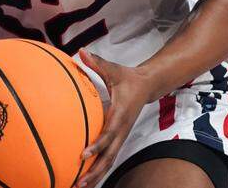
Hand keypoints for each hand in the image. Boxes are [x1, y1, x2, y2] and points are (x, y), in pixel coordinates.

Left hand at [76, 49, 153, 187]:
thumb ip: (97, 63)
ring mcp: (122, 136)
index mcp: (120, 114)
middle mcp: (122, 129)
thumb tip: (82, 52)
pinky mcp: (120, 138)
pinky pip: (109, 156)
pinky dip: (99, 168)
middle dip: (95, 170)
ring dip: (96, 174)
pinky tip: (88, 178)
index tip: (84, 154)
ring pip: (109, 160)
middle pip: (109, 155)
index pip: (108, 133)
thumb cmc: (128, 78)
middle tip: (80, 181)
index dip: (97, 144)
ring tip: (80, 186)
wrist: (147, 86)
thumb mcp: (113, 69)